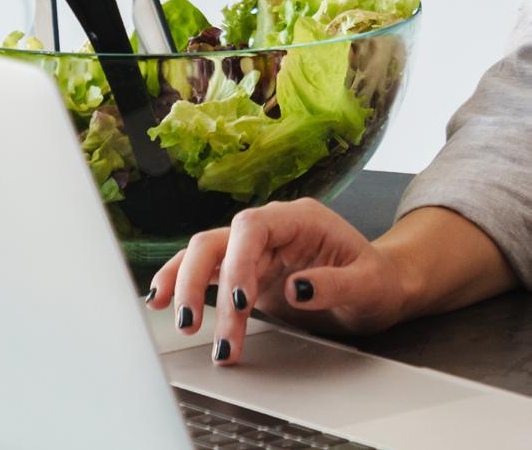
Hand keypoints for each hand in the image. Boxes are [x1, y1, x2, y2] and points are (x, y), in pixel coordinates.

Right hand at [146, 199, 410, 365]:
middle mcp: (269, 229)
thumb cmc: (378, 282)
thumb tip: (296, 287)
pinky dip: (183, 283)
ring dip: (188, 287)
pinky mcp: (246, 272)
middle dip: (200, 281)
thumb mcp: (370, 286)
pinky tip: (163, 299)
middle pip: (216, 240)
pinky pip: (208, 272)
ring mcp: (254, 249)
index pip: (251, 227)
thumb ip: (334, 284)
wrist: (381, 288)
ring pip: (204, 255)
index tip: (239, 301)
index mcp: (297, 219)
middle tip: (194, 325)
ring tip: (182, 323)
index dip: (237, 261)